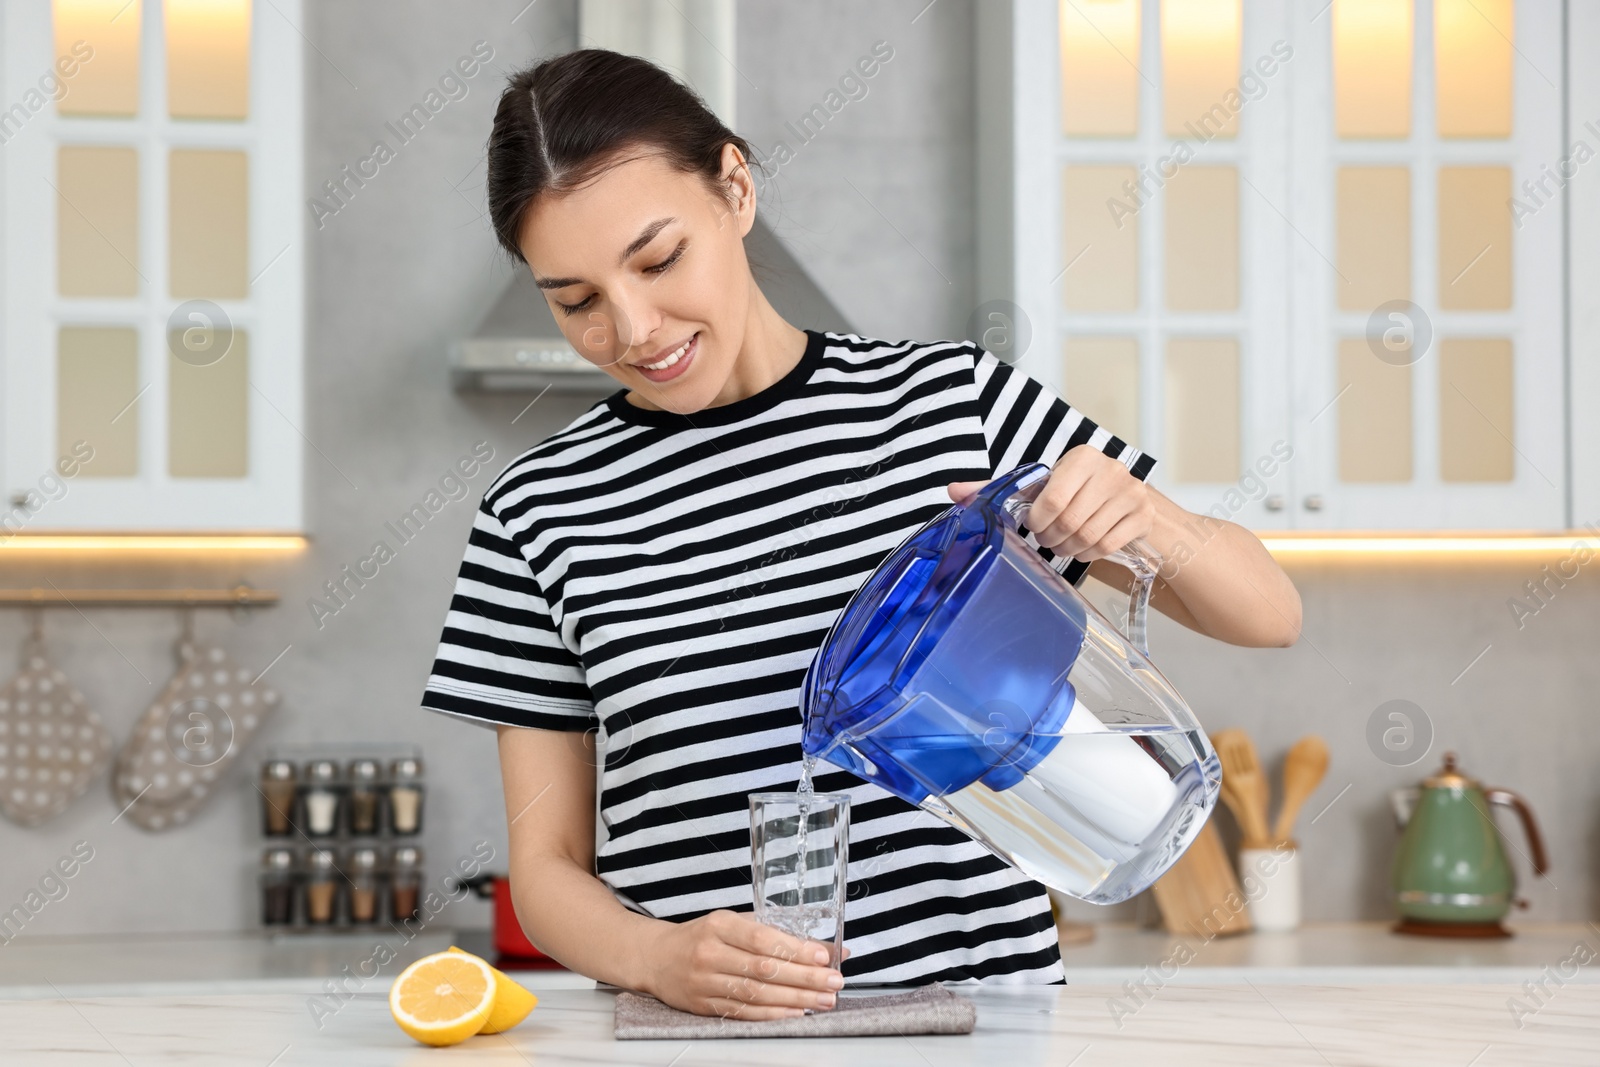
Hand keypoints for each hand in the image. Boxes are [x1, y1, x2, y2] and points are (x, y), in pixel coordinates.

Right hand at [640, 910, 848, 1019]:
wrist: (656, 958)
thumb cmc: (701, 936)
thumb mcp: (733, 923)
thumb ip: (774, 933)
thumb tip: (824, 947)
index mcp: (719, 925)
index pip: (762, 938)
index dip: (795, 949)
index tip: (823, 957)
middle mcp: (710, 953)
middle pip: (763, 969)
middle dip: (804, 978)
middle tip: (833, 983)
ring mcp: (704, 982)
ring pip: (755, 994)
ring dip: (794, 999)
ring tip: (823, 1001)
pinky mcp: (702, 1005)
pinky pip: (742, 1012)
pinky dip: (772, 1014)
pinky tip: (795, 1013)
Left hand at [947, 445, 1153, 561]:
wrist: (1126, 502)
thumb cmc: (1075, 493)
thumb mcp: (1040, 486)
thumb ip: (998, 488)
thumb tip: (952, 490)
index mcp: (1082, 457)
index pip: (1051, 499)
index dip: (1037, 521)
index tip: (1034, 526)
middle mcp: (1110, 470)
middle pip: (1069, 521)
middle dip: (1051, 539)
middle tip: (1047, 540)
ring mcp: (1132, 493)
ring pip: (1087, 536)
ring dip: (1068, 549)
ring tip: (1063, 545)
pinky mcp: (1143, 516)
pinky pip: (1107, 545)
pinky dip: (1089, 554)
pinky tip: (1082, 549)